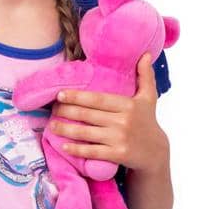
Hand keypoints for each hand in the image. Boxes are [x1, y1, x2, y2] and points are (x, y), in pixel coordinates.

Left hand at [47, 51, 167, 173]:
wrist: (155, 152)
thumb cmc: (148, 121)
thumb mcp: (149, 97)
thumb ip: (145, 75)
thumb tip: (145, 54)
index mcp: (127, 105)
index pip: (97, 99)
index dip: (77, 97)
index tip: (60, 95)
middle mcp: (123, 121)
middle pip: (88, 115)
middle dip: (67, 112)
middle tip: (53, 110)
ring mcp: (119, 138)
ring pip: (86, 133)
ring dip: (66, 130)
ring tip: (52, 126)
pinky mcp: (117, 154)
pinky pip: (92, 151)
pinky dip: (77, 149)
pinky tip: (64, 146)